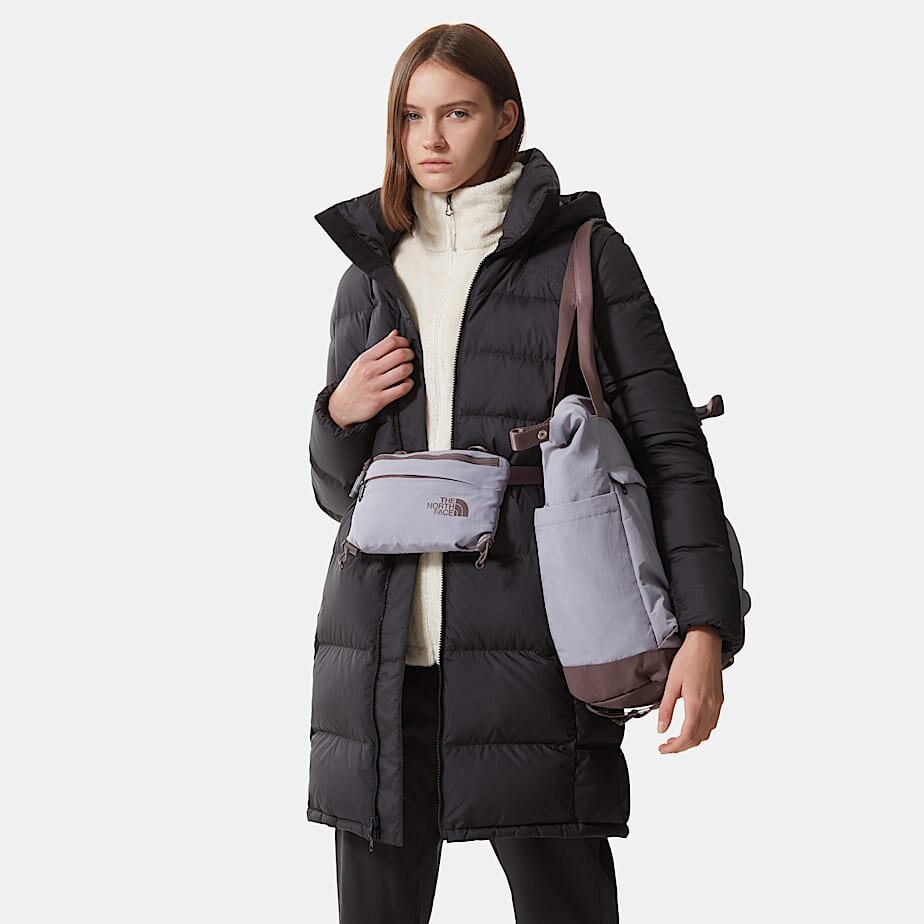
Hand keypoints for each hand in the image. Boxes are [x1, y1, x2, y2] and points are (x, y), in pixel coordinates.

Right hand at [328, 330, 414, 427]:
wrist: (340, 406)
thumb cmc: (354, 383)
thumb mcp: (362, 362)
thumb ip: (380, 348)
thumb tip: (395, 333)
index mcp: (365, 358)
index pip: (390, 343)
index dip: (403, 342)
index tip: (406, 346)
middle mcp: (370, 370)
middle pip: (400, 355)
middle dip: (410, 354)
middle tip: (409, 357)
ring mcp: (375, 385)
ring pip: (403, 371)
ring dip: (410, 369)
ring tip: (408, 370)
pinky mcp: (379, 399)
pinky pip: (401, 389)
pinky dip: (408, 384)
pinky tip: (406, 383)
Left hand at [656, 626, 723, 753]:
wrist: (706, 644)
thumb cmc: (688, 659)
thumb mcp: (672, 684)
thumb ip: (666, 709)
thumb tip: (660, 729)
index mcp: (697, 704)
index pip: (687, 737)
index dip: (674, 748)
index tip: (662, 749)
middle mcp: (710, 707)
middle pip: (698, 739)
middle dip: (681, 746)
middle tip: (666, 746)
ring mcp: (717, 704)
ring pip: (707, 733)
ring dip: (692, 740)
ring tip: (676, 738)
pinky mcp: (719, 700)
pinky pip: (712, 723)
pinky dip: (701, 731)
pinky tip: (690, 725)